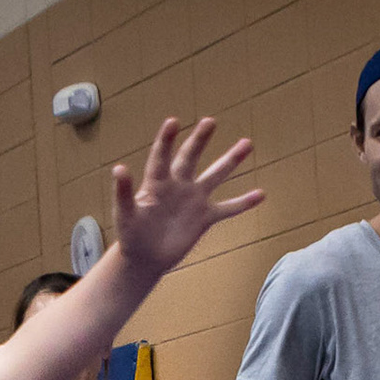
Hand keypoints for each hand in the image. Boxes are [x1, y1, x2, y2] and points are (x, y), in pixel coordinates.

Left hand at [113, 119, 263, 275]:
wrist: (144, 258)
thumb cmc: (130, 235)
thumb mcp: (124, 214)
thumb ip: (124, 192)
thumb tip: (119, 168)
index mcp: (157, 184)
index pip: (161, 157)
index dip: (166, 140)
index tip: (173, 121)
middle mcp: (178, 186)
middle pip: (190, 158)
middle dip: (200, 140)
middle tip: (210, 121)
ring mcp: (193, 200)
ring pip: (215, 176)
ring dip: (231, 160)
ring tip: (247, 143)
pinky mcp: (204, 218)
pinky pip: (227, 209)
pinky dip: (243, 203)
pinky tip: (260, 194)